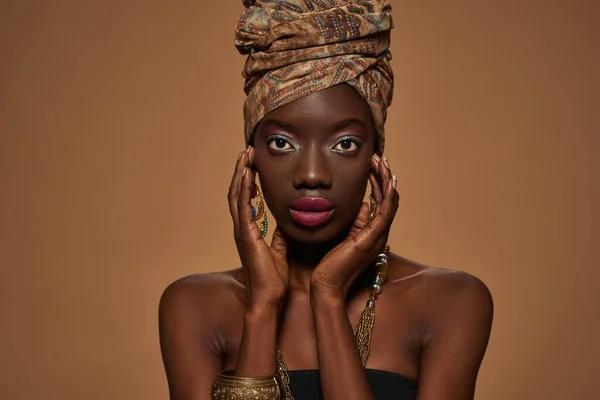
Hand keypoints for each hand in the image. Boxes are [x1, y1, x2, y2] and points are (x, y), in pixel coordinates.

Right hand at [228, 146, 288, 307]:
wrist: (269, 298)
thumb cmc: (274, 279)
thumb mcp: (280, 251)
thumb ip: (279, 236)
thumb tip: (284, 224)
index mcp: (249, 231)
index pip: (245, 199)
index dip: (247, 180)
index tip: (253, 163)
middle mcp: (242, 228)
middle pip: (237, 192)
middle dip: (242, 170)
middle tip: (248, 151)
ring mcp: (241, 231)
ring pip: (236, 194)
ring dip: (240, 173)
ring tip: (246, 154)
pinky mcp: (245, 234)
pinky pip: (242, 206)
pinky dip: (243, 187)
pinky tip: (247, 173)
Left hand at [310, 154, 398, 298]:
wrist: (326, 286)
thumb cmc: (329, 265)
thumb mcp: (342, 236)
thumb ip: (353, 221)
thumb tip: (362, 205)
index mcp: (370, 232)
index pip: (379, 201)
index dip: (377, 181)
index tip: (371, 164)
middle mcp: (377, 233)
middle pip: (388, 198)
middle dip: (383, 176)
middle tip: (379, 157)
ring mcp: (376, 236)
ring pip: (389, 202)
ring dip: (386, 180)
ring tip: (382, 161)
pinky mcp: (371, 239)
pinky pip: (386, 213)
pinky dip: (389, 195)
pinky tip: (389, 181)